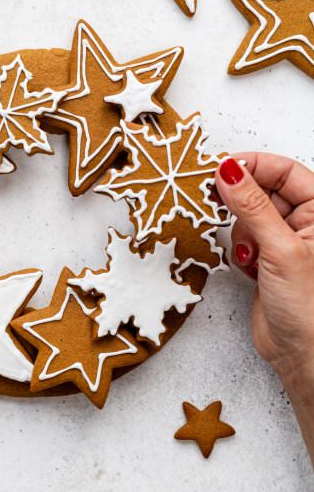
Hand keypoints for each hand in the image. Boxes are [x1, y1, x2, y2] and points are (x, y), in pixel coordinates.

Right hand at [215, 154, 313, 395]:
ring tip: (249, 254)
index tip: (221, 168)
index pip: (285, 171)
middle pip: (263, 191)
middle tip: (216, 201)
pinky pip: (242, 237)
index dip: (253, 166)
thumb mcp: (279, 248)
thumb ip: (252, 206)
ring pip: (247, 215)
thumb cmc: (308, 307)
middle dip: (241, 203)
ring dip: (240, 232)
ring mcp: (283, 240)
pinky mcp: (266, 257)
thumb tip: (230, 171)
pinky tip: (248, 267)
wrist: (301, 353)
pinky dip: (238, 249)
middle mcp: (304, 222)